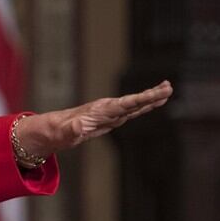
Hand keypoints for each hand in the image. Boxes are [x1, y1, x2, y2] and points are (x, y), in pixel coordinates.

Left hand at [16, 80, 173, 157]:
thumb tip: (79, 126)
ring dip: (149, 99)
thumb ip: (72, 130)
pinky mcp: (107, 119)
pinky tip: (152, 103)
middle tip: (168, 87)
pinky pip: (129, 112)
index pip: (124, 105)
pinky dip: (142, 107)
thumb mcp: (64, 133)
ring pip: (133, 105)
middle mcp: (105, 110)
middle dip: (150, 96)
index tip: (155, 93)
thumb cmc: (57, 132)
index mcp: (98, 112)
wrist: (50, 130)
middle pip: (132, 102)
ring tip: (167, 90)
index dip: (140, 99)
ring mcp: (107, 114)